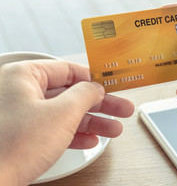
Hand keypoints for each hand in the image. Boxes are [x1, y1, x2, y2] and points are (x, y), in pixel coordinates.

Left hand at [0, 60, 133, 184]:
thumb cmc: (14, 145)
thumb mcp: (61, 114)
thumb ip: (84, 95)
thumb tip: (96, 88)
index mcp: (25, 76)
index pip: (68, 70)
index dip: (94, 79)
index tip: (112, 86)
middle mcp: (21, 92)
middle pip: (70, 94)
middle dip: (99, 105)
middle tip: (122, 109)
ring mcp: (20, 115)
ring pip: (64, 113)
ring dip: (91, 123)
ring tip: (114, 130)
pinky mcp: (21, 135)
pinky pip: (53, 129)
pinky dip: (74, 135)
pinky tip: (91, 141)